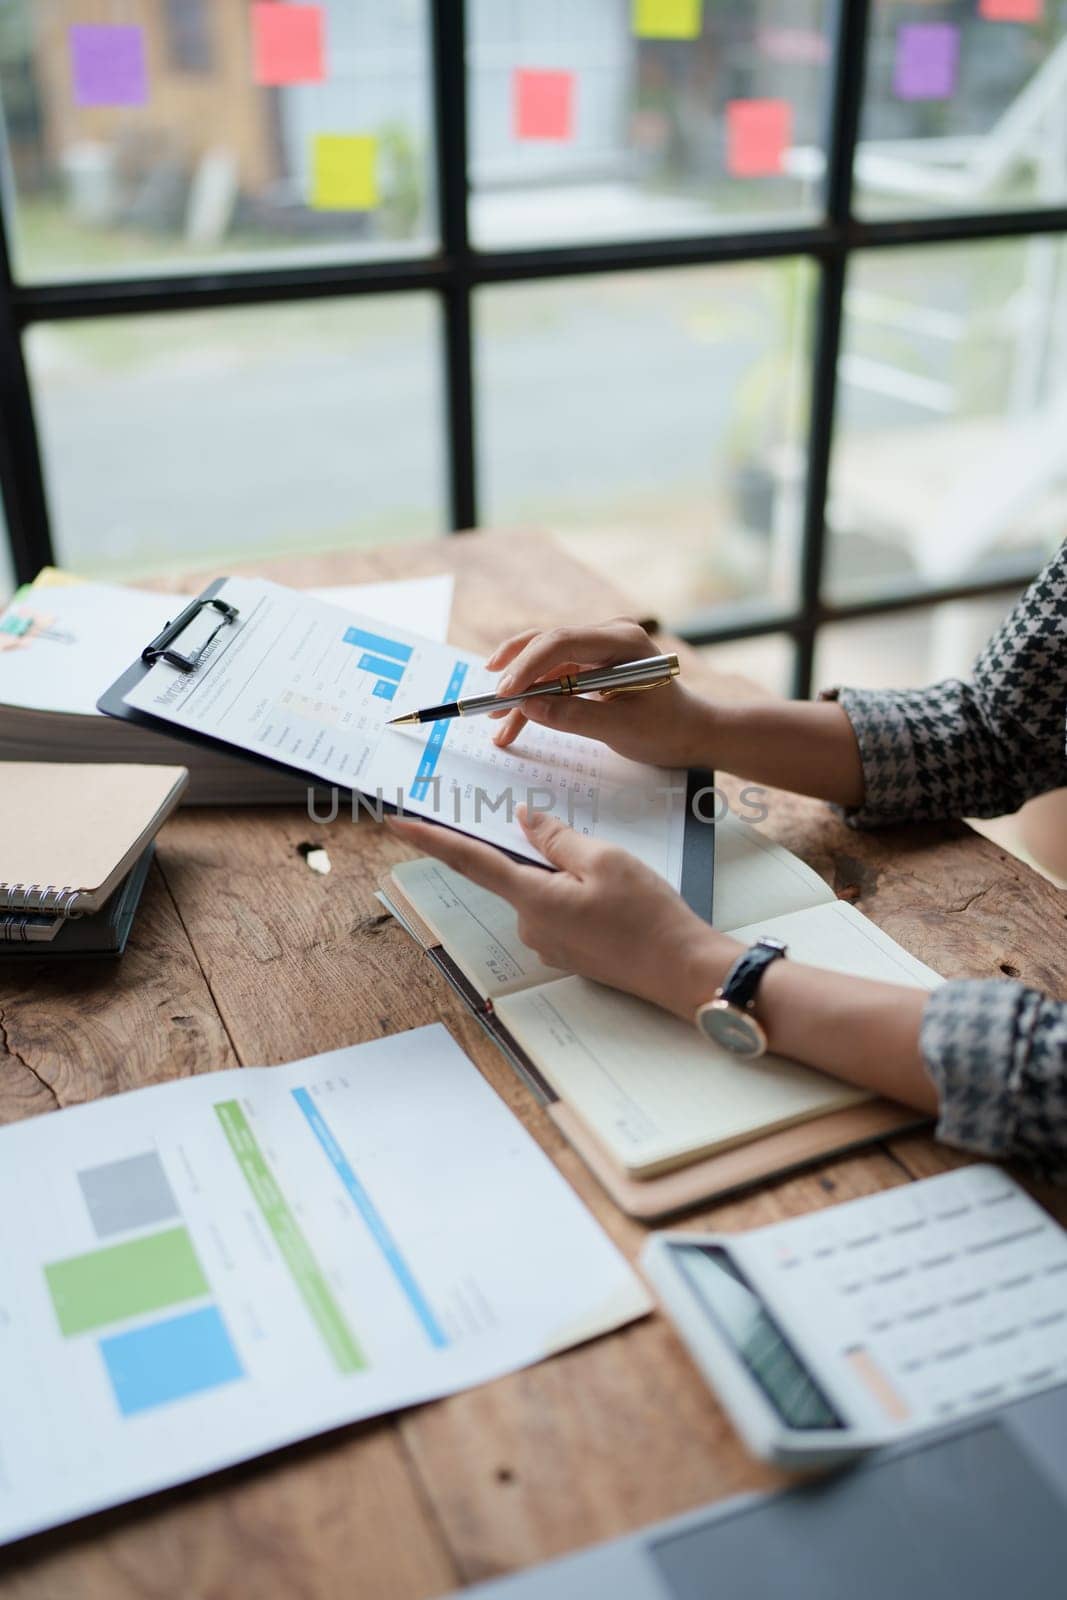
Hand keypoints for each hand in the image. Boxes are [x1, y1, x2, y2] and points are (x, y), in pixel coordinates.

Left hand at [386, 807, 739, 1020]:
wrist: (682, 972)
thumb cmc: (649, 916)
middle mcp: (530, 926)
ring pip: (544, 891)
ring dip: (571, 876)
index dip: (430, 839)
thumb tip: (526, 820)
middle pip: (518, 872)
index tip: (396, 823)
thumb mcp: (605, 861)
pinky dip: (581, 896)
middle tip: (594, 857)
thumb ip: (558, 839)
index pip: (469, 860)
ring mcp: (548, 944)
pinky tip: (618, 901)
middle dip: (547, 854)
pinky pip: (561, 910)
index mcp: (532, 899)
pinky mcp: (568, 953)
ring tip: (621, 885)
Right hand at [486, 618, 713, 769]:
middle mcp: (607, 636)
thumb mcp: (621, 729)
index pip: (562, 642)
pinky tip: (515, 723)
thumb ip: (574, 716)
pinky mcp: (590, 666)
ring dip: (521, 693)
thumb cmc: (667, 729)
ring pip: (545, 665)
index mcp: (622, 641)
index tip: (504, 693)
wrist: (692, 733)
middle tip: (489, 705)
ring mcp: (598, 650)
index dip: (527, 666)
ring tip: (496, 722)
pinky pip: (554, 678)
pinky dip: (536, 700)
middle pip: (547, 647)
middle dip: (515, 677)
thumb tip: (528, 708)